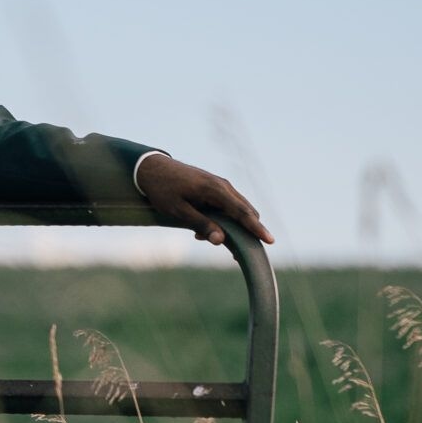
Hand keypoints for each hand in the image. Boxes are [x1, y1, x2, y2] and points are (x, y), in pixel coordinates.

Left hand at [137, 155, 273, 246]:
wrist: (151, 167)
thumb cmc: (163, 189)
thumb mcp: (178, 210)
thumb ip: (200, 224)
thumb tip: (221, 241)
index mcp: (215, 190)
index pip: (242, 212)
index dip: (256, 228)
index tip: (270, 241)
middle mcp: (223, 186)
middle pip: (245, 211)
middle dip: (246, 232)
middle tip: (235, 255)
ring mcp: (220, 185)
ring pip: (237, 209)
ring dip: (231, 227)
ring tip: (204, 239)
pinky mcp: (215, 188)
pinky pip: (228, 206)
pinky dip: (223, 220)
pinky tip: (201, 232)